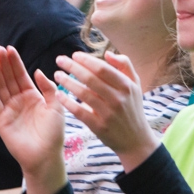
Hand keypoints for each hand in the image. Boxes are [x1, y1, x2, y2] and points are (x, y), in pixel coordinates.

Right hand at [0, 46, 66, 193]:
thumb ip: (48, 88)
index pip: (21, 76)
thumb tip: (37, 71)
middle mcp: (19, 101)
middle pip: (8, 78)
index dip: (15, 63)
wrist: (46, 156)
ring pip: (0, 87)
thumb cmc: (54, 134)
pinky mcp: (1, 120)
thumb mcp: (56, 106)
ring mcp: (9, 110)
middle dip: (4, 64)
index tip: (9, 49)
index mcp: (32, 97)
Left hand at [52, 51, 160, 169]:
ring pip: (83, 94)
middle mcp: (118, 99)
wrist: (135, 139)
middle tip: (60, 60)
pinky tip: (59, 95)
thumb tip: (107, 53)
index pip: (102, 68)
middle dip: (72, 67)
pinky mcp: (99, 127)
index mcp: (126, 86)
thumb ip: (125, 65)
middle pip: (91, 79)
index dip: (86, 60)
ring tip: (57, 75)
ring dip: (67, 82)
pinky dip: (68, 102)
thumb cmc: (132, 108)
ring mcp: (108, 113)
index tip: (74, 55)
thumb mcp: (135, 84)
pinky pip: (80, 112)